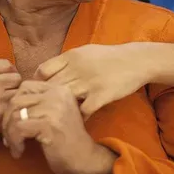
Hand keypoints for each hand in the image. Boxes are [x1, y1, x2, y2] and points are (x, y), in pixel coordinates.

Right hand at [0, 59, 21, 160]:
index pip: (6, 65)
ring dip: (13, 98)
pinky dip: (9, 112)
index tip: (6, 78)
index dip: (8, 71)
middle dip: (13, 84)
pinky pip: (12, 110)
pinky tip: (1, 115)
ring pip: (17, 94)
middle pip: (16, 78)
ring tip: (4, 103)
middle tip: (7, 91)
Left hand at [2, 81, 115, 173]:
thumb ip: (39, 102)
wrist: (84, 158)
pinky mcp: (48, 124)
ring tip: (14, 145)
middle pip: (17, 99)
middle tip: (9, 136)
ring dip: (9, 133)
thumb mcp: (56, 112)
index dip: (14, 104)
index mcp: (59, 89)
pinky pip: (18, 128)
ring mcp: (53, 108)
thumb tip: (9, 102)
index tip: (14, 122)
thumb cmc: (66, 139)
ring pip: (15, 114)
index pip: (25, 86)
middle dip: (7, 119)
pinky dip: (14, 142)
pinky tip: (19, 151)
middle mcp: (57, 94)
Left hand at [34, 43, 149, 118]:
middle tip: (44, 110)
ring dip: (60, 110)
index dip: (38, 84)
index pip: (43, 71)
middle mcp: (77, 68)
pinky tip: (78, 121)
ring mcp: (89, 82)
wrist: (136, 61)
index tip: (40, 93)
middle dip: (45, 100)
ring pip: (63, 99)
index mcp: (71, 56)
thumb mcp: (86, 52)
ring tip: (58, 118)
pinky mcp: (101, 95)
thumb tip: (47, 71)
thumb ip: (67, 61)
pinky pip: (82, 111)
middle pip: (50, 87)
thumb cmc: (109, 57)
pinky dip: (78, 117)